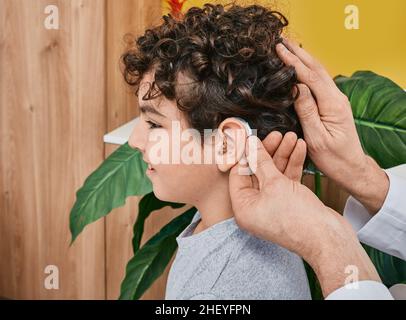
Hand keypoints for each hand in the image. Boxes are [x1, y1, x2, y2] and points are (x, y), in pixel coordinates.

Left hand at [229, 136, 380, 296]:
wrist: (328, 239)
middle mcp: (255, 207)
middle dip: (268, 152)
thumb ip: (261, 161)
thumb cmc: (298, 219)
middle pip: (257, 172)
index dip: (246, 154)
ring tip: (291, 137)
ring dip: (283, 155)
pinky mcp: (289, 202)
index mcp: (243, 208)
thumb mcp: (275, 184)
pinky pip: (286, 180)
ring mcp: (273, 205)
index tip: (251, 137)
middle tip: (276, 134)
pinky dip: (293, 164)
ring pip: (274, 174)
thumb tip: (250, 144)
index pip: (238, 174)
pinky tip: (299, 148)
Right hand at [276, 39, 388, 213]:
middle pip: (316, 69)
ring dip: (303, 59)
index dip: (293, 62)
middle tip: (281, 41)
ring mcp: (336, 100)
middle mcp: (337, 98)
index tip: (279, 49)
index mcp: (332, 105)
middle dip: (298, 53)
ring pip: (319, 73)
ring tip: (289, 48)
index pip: (310, 77)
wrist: (351, 166)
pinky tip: (300, 67)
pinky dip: (308, 70)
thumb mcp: (316, 138)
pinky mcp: (333, 105)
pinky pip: (319, 82)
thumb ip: (307, 111)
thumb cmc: (333, 157)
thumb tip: (297, 86)